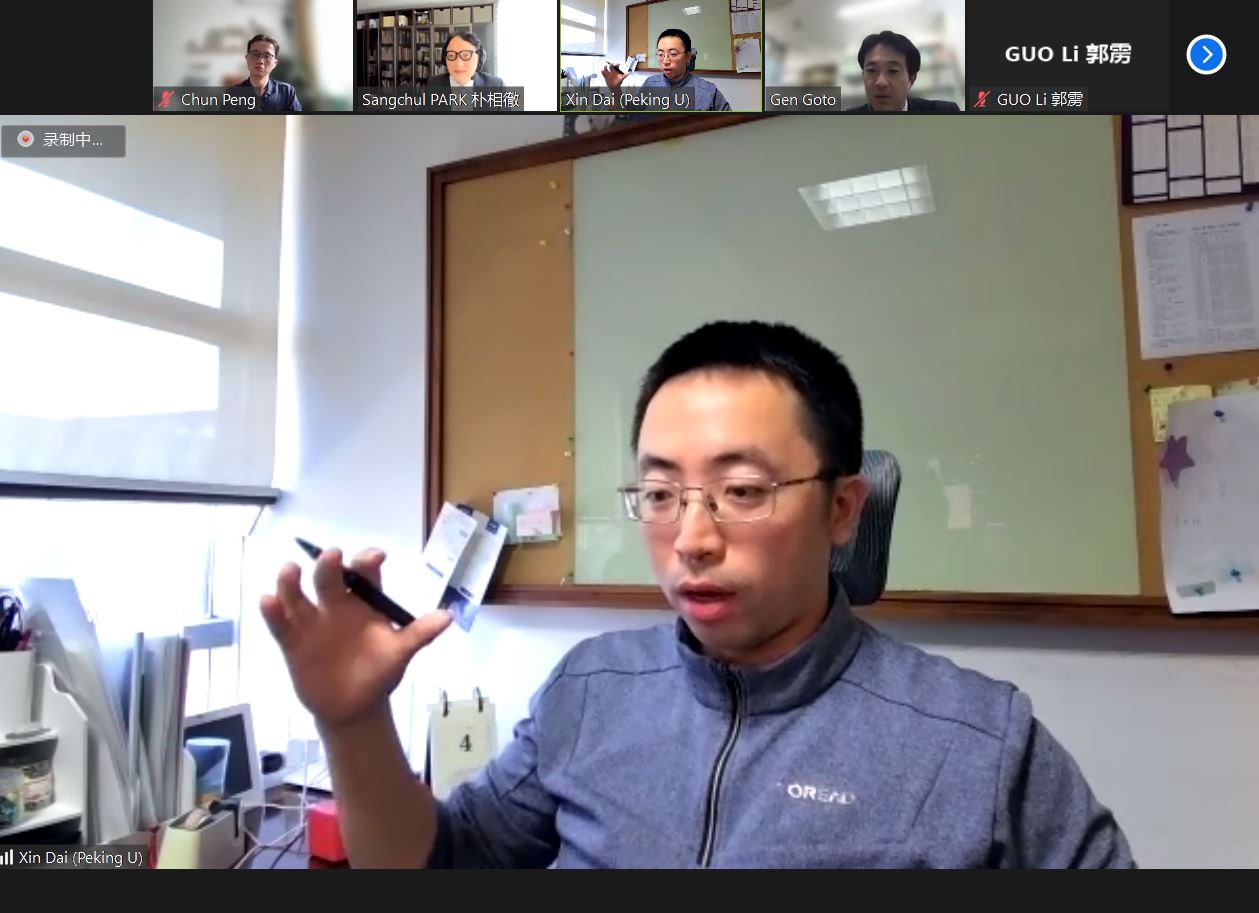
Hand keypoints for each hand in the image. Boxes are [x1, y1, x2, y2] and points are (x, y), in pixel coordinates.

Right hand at [260, 547, 451, 731]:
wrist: (355, 707)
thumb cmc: (379, 671)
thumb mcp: (400, 653)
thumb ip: (419, 634)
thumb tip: (448, 616)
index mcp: (364, 601)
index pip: (365, 572)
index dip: (367, 561)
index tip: (375, 557)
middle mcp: (336, 603)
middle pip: (329, 577)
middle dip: (330, 565)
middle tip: (333, 557)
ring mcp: (311, 620)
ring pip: (298, 593)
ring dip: (292, 581)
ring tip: (291, 571)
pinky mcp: (291, 640)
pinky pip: (280, 623)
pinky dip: (272, 611)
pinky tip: (268, 600)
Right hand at [601, 63, 626, 88]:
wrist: (614, 87)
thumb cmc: (618, 82)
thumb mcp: (622, 79)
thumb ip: (624, 75)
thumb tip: (629, 73)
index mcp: (616, 70)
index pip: (616, 65)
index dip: (617, 64)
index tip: (618, 64)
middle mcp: (612, 70)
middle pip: (611, 66)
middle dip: (611, 64)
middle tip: (612, 64)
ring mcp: (608, 73)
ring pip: (606, 68)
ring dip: (605, 67)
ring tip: (605, 66)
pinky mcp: (605, 75)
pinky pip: (603, 72)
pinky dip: (602, 71)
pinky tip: (603, 71)